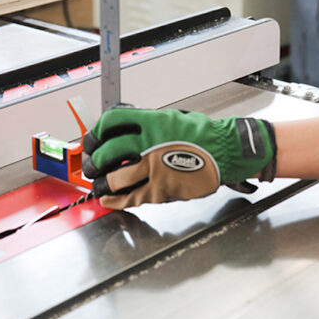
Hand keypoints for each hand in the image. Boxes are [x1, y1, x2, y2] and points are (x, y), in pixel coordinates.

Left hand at [82, 108, 276, 208]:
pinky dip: (114, 200)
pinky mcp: (160, 189)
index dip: (96, 132)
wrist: (226, 152)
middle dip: (93, 161)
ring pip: (113, 178)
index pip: (111, 122)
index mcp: (151, 122)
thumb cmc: (203, 136)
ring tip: (98, 184)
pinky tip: (108, 198)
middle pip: (106, 152)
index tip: (92, 139)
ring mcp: (154, 168)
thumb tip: (124, 130)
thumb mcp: (172, 119)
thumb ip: (147, 124)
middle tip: (92, 165)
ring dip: (101, 183)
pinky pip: (130, 197)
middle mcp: (149, 144)